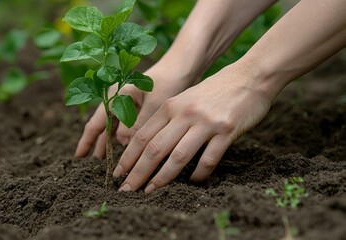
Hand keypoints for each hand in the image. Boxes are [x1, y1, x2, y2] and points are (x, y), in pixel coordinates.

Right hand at [74, 64, 192, 157]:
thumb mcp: (154, 104)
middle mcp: (117, 100)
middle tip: (90, 167)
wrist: (183, 66)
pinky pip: (126, 126)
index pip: (96, 124)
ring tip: (106, 164)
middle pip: (102, 128)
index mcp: (116, 97)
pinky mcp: (138, 108)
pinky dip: (123, 138)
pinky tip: (125, 150)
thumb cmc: (169, 82)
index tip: (78, 158)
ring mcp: (127, 104)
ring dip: (110, 145)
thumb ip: (138, 125)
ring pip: (114, 129)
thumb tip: (122, 144)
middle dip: (96, 146)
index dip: (87, 142)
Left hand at [114, 62, 275, 192]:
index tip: (117, 174)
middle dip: (137, 173)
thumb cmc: (214, 91)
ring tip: (151, 192)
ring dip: (162, 178)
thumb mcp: (185, 99)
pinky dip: (199, 174)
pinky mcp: (227, 130)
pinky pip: (209, 159)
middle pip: (154, 148)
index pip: (142, 136)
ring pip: (178, 156)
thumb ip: (168, 119)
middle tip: (126, 191)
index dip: (127, 158)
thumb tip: (147, 146)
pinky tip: (193, 182)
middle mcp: (184, 113)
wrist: (249, 77)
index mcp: (170, 106)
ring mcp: (206, 122)